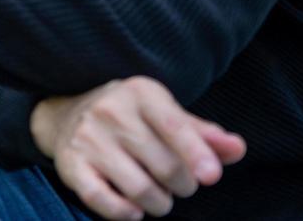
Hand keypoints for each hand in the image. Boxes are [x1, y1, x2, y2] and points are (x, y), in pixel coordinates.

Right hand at [30, 76, 245, 220]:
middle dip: (183, 186)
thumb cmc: (131, 119)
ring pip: (140, 189)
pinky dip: (124, 213)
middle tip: (179, 184)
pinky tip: (133, 210)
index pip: (175, 127)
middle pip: (165, 166)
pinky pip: (102, 200)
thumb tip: (237, 148)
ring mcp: (88, 138)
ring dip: (159, 204)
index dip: (197, 154)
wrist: (64, 115)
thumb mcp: (166, 115)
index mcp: (140, 94)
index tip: (211, 176)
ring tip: (159, 197)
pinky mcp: (71, 164)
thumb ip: (203, 134)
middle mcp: (110, 112)